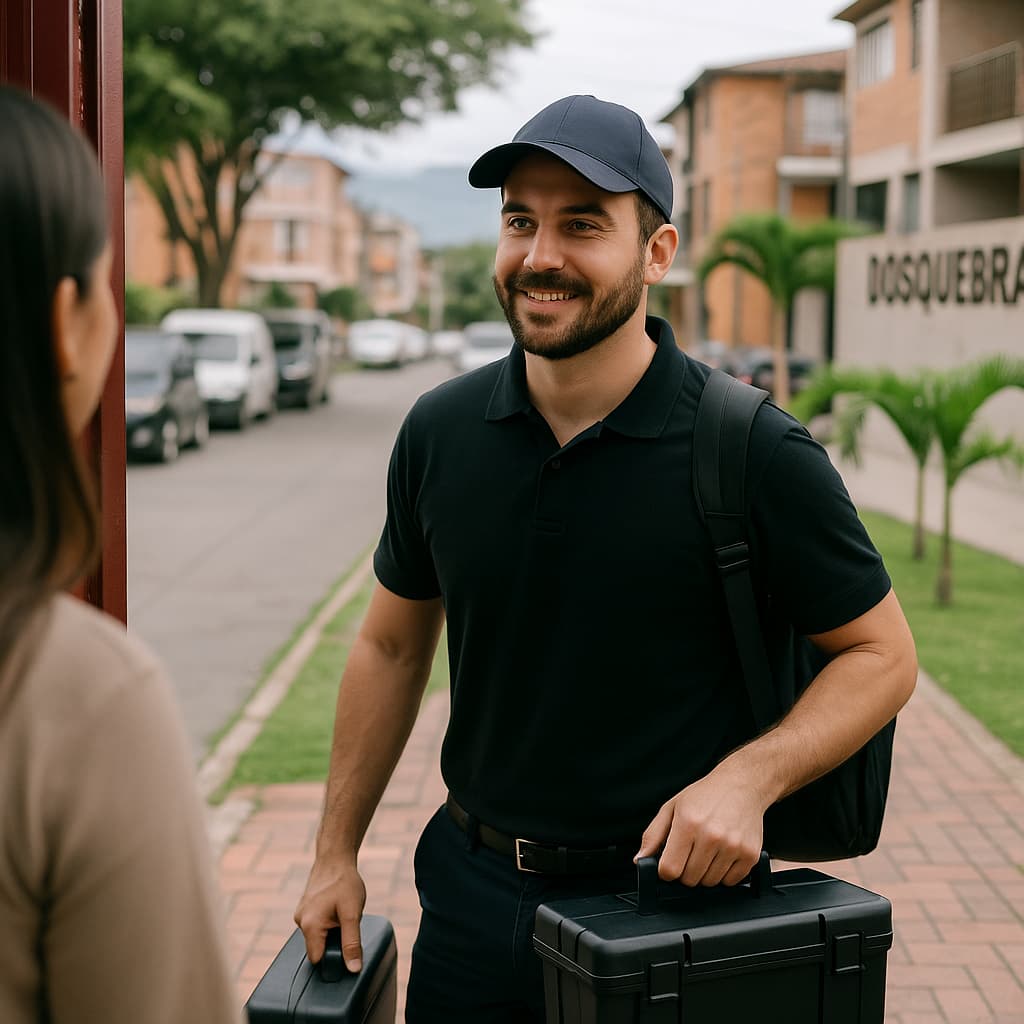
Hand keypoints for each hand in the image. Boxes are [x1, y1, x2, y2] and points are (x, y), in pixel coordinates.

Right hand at [294, 858, 366, 971]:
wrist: (335, 858)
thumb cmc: (344, 882)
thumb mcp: (353, 913)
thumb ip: (352, 943)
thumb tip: (353, 968)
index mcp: (309, 925)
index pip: (317, 959)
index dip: (333, 959)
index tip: (345, 948)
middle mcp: (300, 921)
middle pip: (317, 948)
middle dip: (333, 941)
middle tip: (346, 923)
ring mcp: (300, 914)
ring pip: (317, 936)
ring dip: (331, 931)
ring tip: (341, 913)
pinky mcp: (304, 909)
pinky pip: (316, 925)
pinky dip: (327, 922)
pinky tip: (335, 908)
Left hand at [635, 766, 765, 886]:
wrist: (742, 785)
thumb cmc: (705, 795)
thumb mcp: (672, 807)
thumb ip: (653, 835)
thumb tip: (640, 859)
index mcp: (688, 823)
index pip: (670, 869)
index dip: (666, 870)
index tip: (669, 862)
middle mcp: (711, 835)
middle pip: (689, 879)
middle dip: (685, 871)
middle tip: (691, 852)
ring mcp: (732, 846)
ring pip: (709, 882)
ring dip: (705, 873)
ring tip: (708, 850)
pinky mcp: (749, 854)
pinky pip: (730, 882)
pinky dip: (724, 874)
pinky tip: (722, 854)